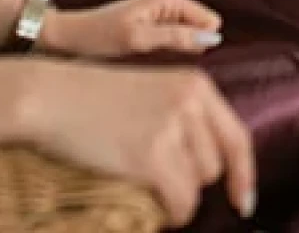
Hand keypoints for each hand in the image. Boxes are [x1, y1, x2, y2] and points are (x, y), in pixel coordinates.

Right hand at [23, 62, 255, 226]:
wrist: (53, 97)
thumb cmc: (96, 101)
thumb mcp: (154, 93)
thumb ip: (184, 118)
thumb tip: (206, 169)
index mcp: (196, 85)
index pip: (237, 137)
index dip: (244, 174)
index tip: (244, 202)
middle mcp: (191, 102)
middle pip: (214, 167)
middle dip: (190, 183)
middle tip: (157, 182)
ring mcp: (172, 126)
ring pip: (196, 186)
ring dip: (176, 196)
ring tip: (145, 185)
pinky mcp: (151, 153)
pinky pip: (180, 200)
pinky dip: (171, 213)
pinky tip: (154, 210)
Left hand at [40, 0, 225, 60]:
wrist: (62, 40)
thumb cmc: (94, 38)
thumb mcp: (136, 40)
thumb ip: (176, 37)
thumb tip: (213, 38)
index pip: (210, 21)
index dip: (204, 44)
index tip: (190, 68)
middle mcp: (168, 1)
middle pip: (201, 29)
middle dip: (193, 50)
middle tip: (171, 71)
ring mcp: (160, 15)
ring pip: (189, 38)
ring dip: (179, 56)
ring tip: (160, 71)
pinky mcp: (151, 28)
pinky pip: (175, 42)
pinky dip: (168, 57)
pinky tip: (153, 69)